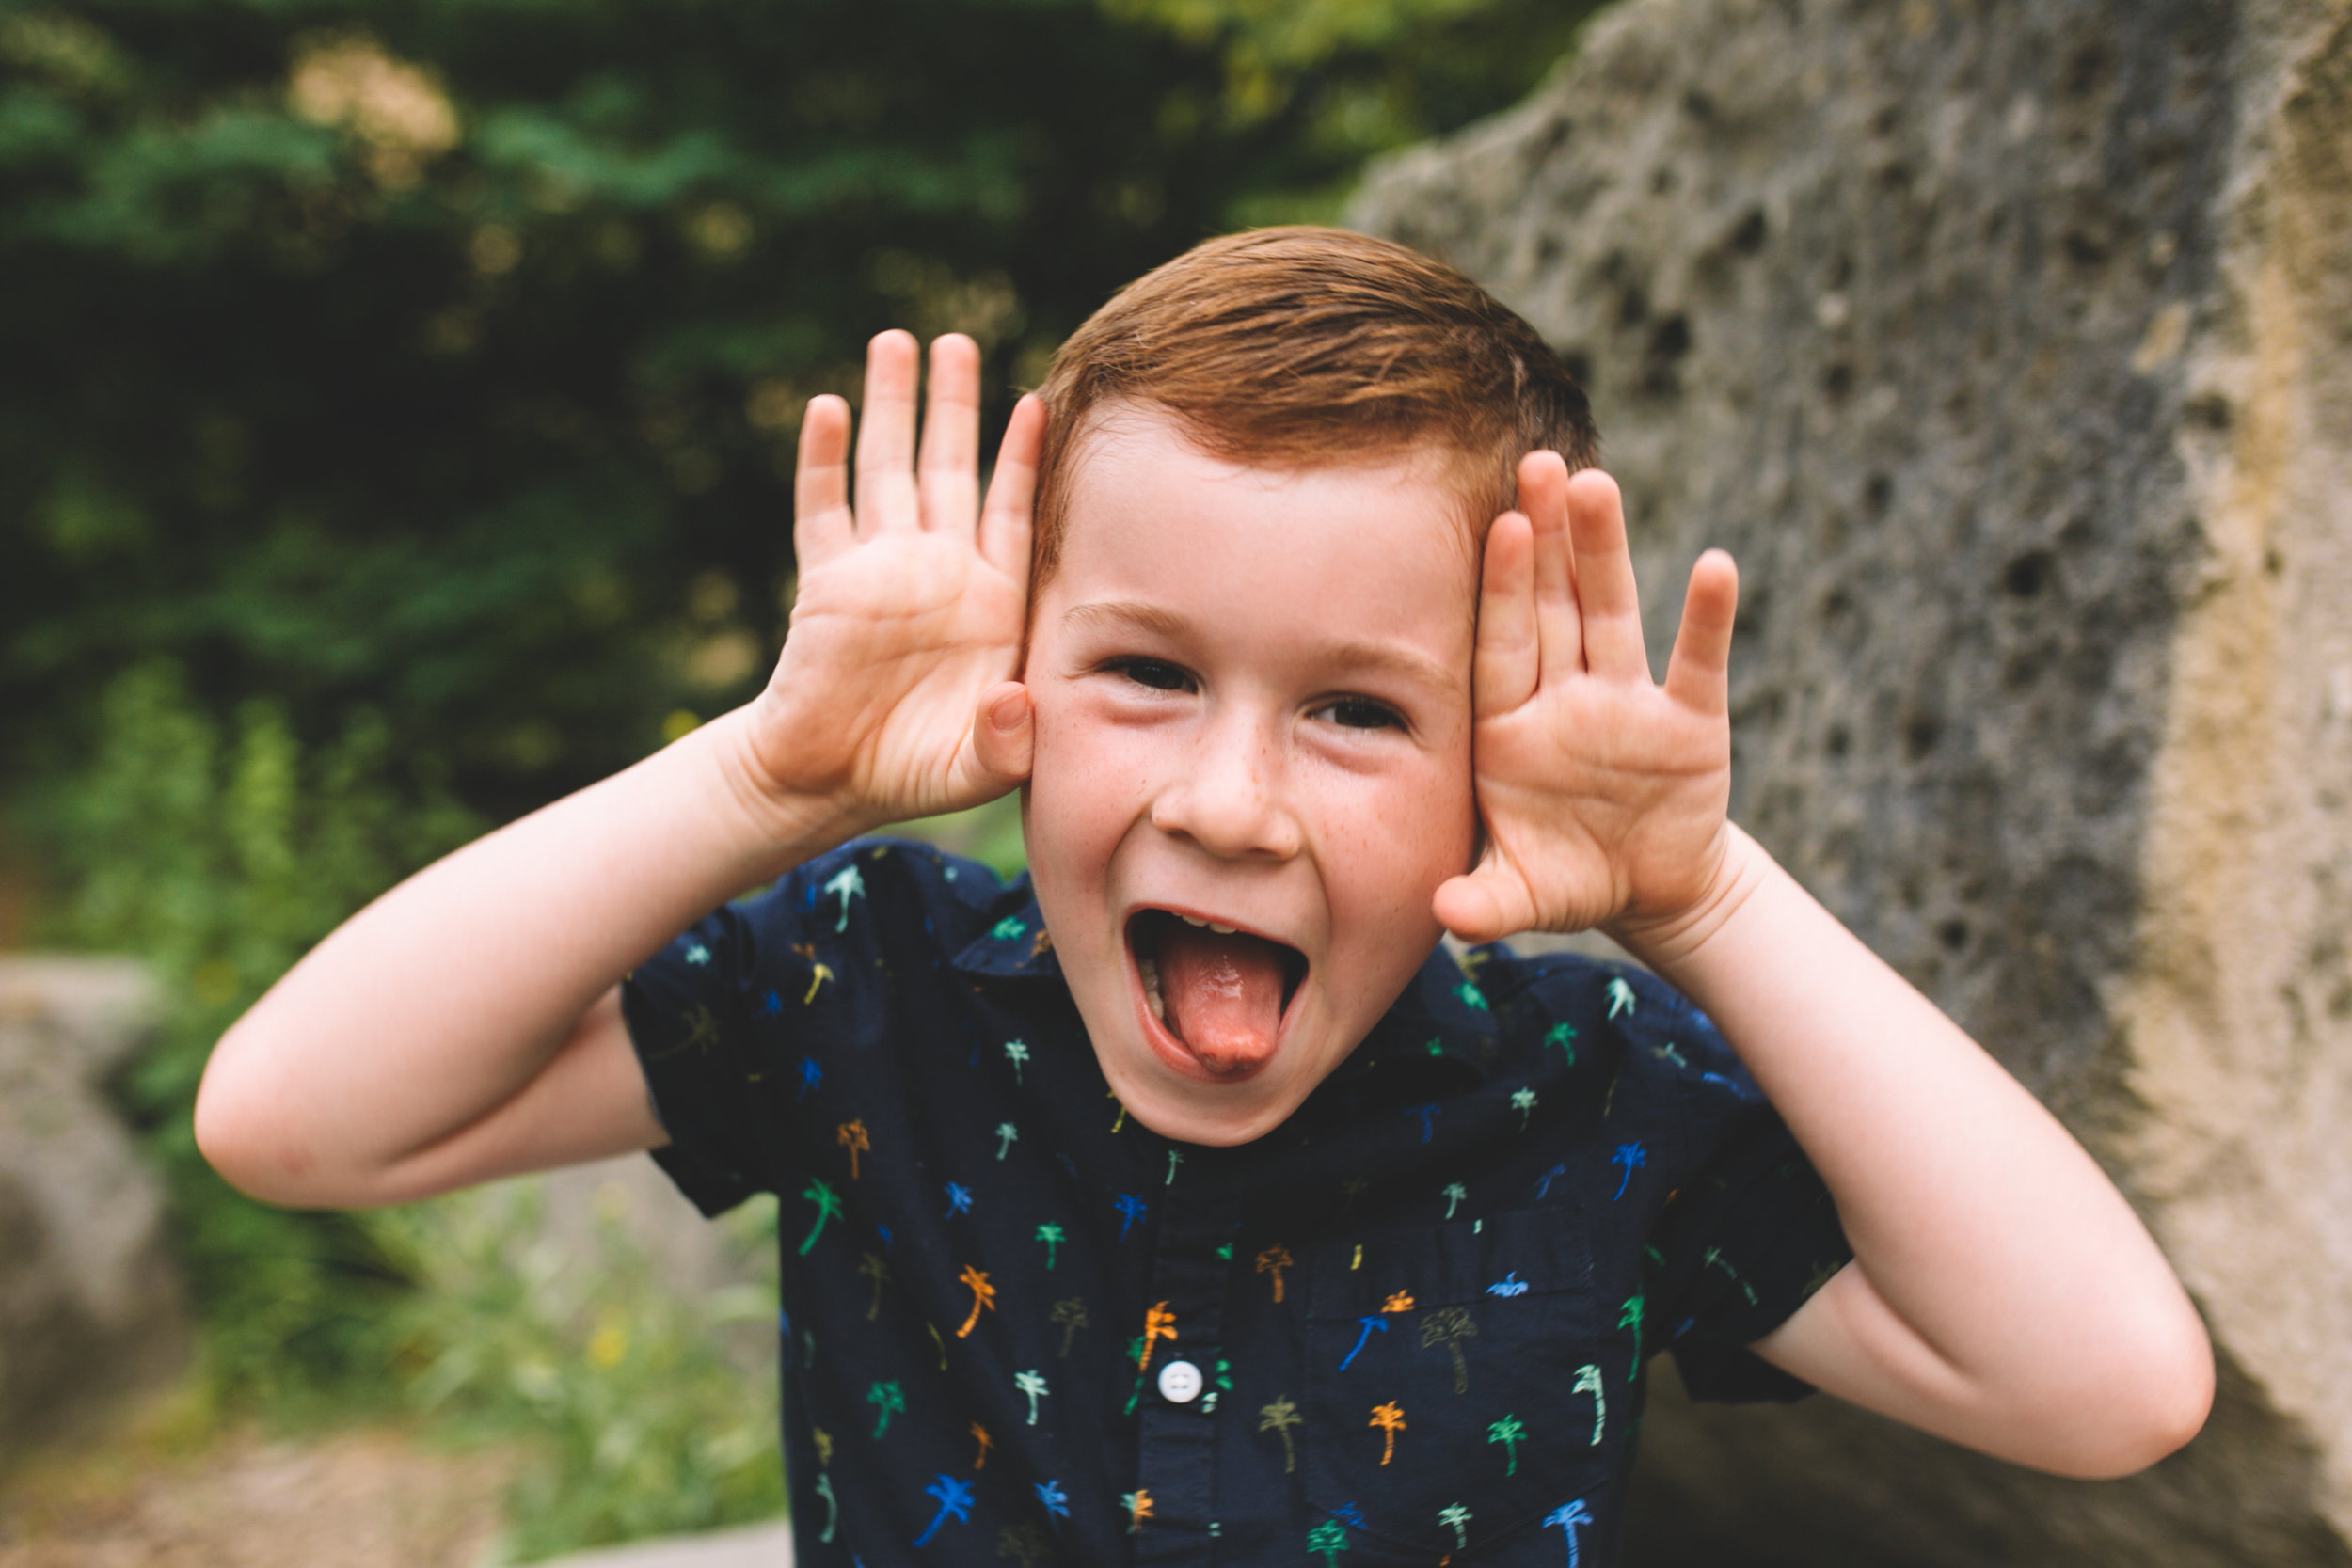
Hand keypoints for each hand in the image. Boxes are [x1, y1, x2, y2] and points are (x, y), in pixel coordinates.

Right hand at [735, 330, 1042, 829]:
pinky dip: (821, 459)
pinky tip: (826, 406)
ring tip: (896, 341)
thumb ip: (1007, 739)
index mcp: (991, 601)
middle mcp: (938, 569)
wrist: (829, 783)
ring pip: (888, 468)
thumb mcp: (979, 768)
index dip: (1022, 459)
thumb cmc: (916, 771)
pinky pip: (823, 508)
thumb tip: (1012, 701)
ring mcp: (879, 568)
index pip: (1012, 512)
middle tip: (957, 341)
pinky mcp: (824, 580)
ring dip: (891, 408)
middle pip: (950, 467)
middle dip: (954, 405)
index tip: (1037, 402)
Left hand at [1432, 456, 1739, 948]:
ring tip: (1598, 485)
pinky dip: (1708, 618)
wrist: (1648, 892)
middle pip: (1552, 605)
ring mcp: (1627, 703)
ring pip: (1613, 613)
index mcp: (1510, 726)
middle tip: (1538, 462)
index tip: (1501, 528)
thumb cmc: (1568, 877)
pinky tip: (1716, 567)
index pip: (1501, 644)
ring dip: (1606, 551)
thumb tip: (1446, 917)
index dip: (1503, 589)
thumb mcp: (1522, 897)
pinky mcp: (1690, 722)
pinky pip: (1698, 662)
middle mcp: (1565, 697)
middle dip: (1546, 537)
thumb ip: (1483, 902)